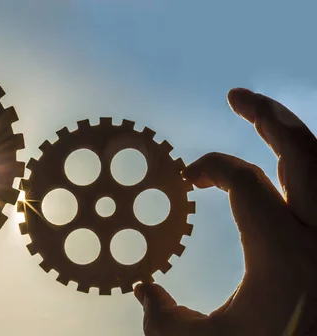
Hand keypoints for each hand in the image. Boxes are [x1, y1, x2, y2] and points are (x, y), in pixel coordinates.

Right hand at [134, 88, 316, 335]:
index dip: (211, 168)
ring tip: (266, 114)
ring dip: (294, 133)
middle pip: (300, 152)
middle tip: (238, 95)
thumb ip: (164, 320)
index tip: (188, 179)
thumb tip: (144, 292)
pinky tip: (292, 162)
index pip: (244, 181)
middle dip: (268, 116)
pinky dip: (310, 162)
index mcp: (282, 251)